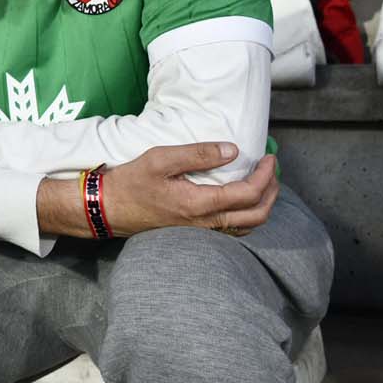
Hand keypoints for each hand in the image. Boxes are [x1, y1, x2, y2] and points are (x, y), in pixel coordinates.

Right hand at [99, 143, 278, 236]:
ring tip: (264, 183)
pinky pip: (235, 230)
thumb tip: (232, 150)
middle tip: (272, 170)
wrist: (109, 209)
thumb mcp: (160, 159)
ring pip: (248, 226)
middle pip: (257, 215)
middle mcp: (206, 222)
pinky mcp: (196, 232)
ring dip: (263, 204)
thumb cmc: (131, 182)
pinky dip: (249, 215)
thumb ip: (197, 154)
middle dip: (272, 191)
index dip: (265, 175)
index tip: (269, 157)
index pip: (248, 193)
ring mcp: (202, 231)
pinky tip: (242, 200)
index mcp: (200, 203)